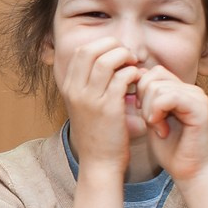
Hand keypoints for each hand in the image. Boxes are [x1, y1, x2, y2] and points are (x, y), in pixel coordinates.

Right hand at [56, 37, 138, 174]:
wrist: (99, 162)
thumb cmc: (96, 134)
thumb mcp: (83, 106)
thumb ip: (88, 84)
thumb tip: (104, 61)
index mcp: (68, 88)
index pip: (81, 51)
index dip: (101, 45)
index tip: (116, 53)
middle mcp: (76, 91)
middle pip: (91, 50)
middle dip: (113, 46)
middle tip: (128, 56)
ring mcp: (90, 99)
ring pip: (107, 61)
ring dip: (125, 58)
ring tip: (134, 66)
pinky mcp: (109, 108)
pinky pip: (123, 78)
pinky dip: (134, 74)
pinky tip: (139, 81)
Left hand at [136, 65, 207, 180]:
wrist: (187, 171)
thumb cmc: (168, 148)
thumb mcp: (151, 117)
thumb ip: (146, 97)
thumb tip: (133, 75)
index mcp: (181, 89)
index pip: (153, 72)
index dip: (140, 91)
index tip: (142, 113)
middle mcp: (191, 89)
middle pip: (153, 76)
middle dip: (143, 100)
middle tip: (151, 122)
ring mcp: (198, 97)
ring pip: (158, 87)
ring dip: (150, 111)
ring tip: (159, 128)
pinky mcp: (200, 108)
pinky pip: (169, 97)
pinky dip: (157, 113)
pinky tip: (162, 129)